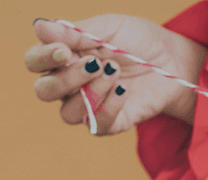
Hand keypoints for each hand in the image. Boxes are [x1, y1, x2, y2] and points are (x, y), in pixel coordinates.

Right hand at [26, 16, 205, 134]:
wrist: (173, 61)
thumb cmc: (138, 40)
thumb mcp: (109, 27)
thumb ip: (76, 31)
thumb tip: (39, 26)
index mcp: (64, 56)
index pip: (35, 61)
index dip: (43, 58)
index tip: (64, 50)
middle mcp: (70, 84)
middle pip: (44, 91)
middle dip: (65, 79)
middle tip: (94, 63)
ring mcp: (88, 105)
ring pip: (67, 112)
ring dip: (91, 92)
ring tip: (115, 73)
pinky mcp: (108, 122)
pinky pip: (96, 124)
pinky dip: (108, 107)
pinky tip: (123, 91)